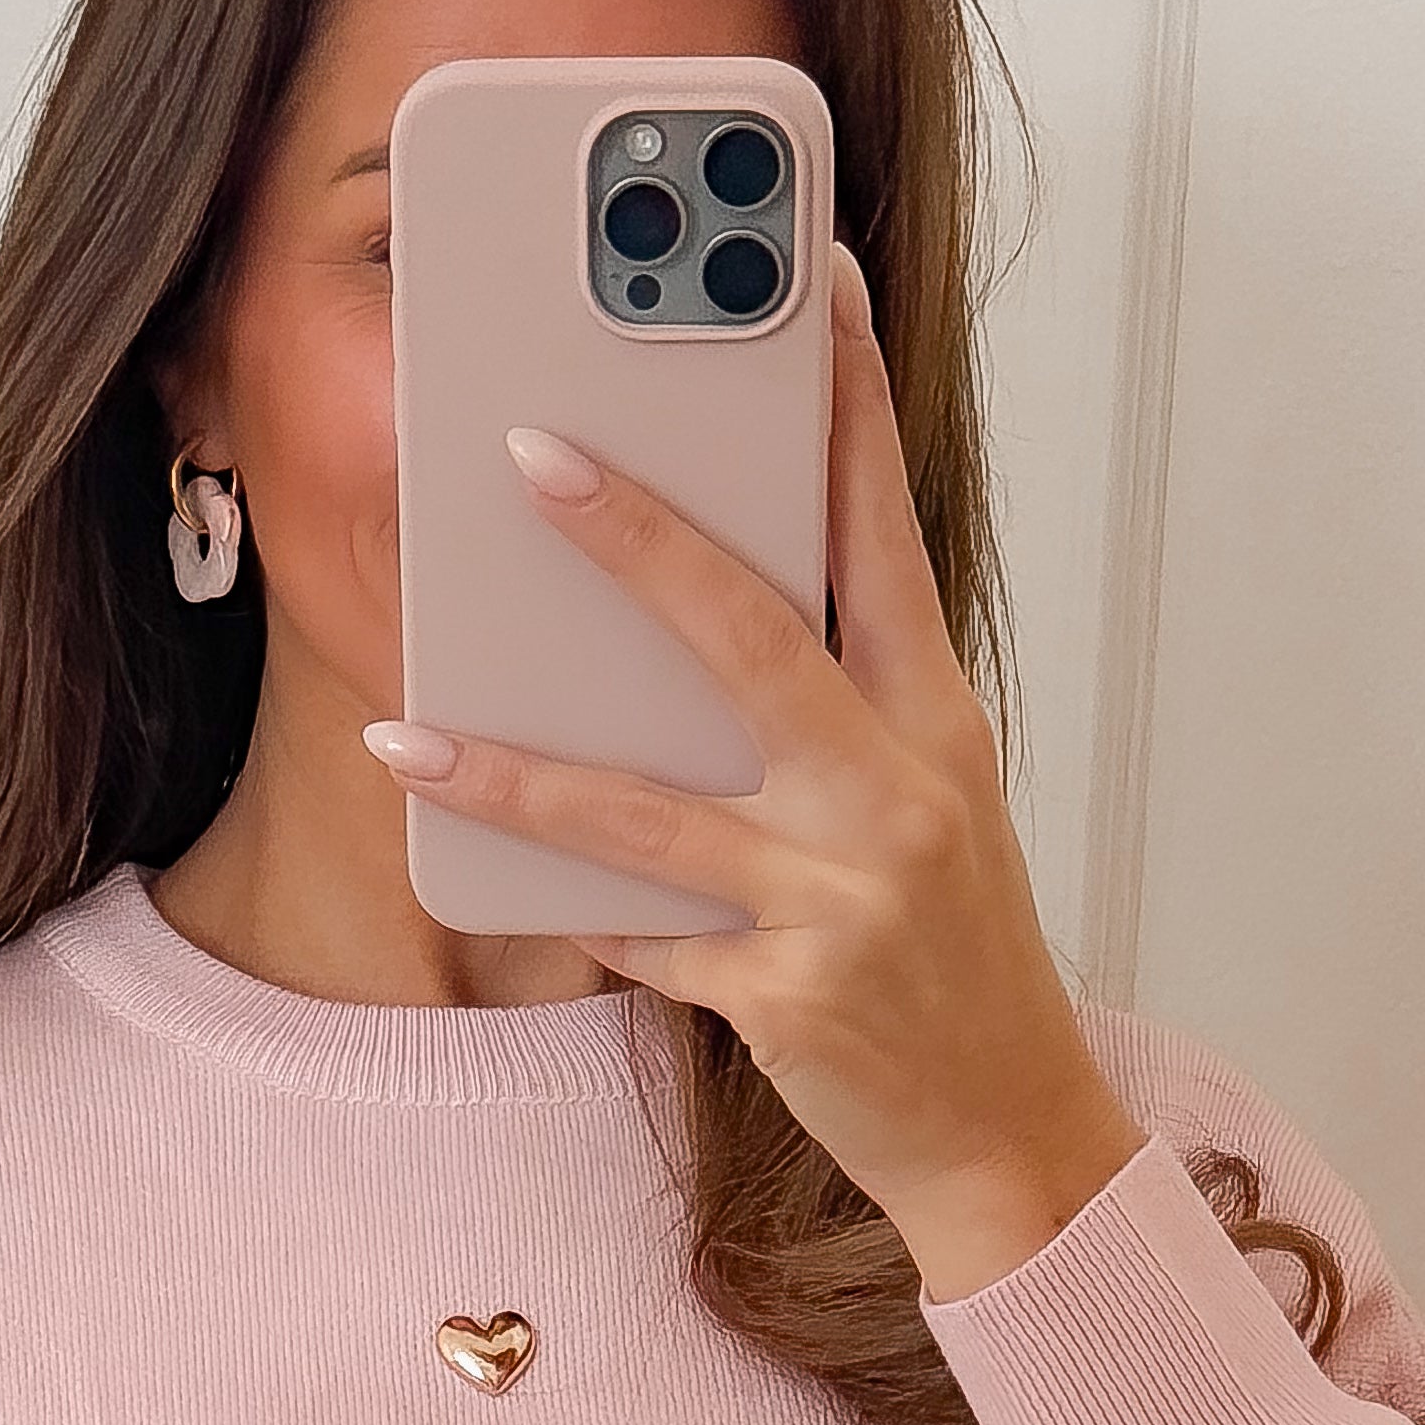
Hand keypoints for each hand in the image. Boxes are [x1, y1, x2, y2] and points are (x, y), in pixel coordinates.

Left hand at [360, 240, 1150, 1297]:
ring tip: (414, 730)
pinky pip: (647, 940)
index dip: (848, 406)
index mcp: (939, 727)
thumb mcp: (928, 808)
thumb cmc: (953, 957)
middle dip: (637, 538)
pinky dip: (583, 913)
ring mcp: (840, 904)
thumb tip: (698, 618)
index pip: (888, 535)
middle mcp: (897, 799)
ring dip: (517, 770)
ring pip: (648, 814)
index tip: (806, 290)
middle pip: (753, 637)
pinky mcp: (786, 1000)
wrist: (1010, 1135)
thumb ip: (835, 715)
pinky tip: (503, 878)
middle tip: (531, 451)